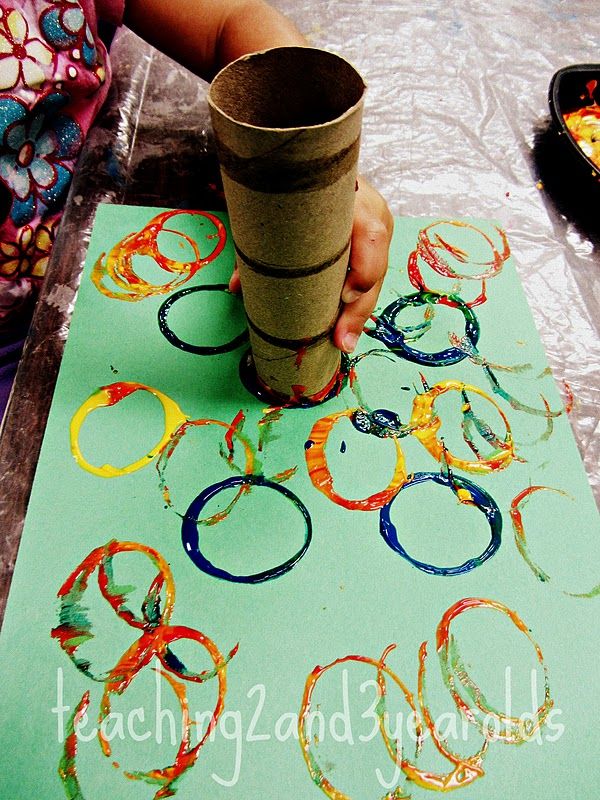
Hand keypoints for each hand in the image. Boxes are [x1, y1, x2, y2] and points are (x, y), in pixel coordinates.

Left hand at [229, 177, 392, 352]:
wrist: (314, 164)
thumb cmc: (297, 187)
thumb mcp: (281, 207)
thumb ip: (261, 244)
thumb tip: (237, 287)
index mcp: (351, 196)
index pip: (371, 234)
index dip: (364, 268)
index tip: (345, 296)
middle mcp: (372, 210)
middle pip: (375, 265)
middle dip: (359, 308)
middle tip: (341, 340)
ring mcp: (377, 226)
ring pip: (376, 276)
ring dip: (360, 313)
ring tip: (344, 341)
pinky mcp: (374, 243)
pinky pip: (371, 277)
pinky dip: (358, 304)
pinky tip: (349, 329)